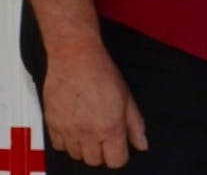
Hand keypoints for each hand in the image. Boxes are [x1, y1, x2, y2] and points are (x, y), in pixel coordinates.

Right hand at [42, 41, 146, 167]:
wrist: (75, 58)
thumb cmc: (102, 73)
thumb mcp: (128, 99)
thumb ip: (135, 125)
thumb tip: (142, 145)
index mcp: (110, 127)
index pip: (116, 161)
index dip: (120, 156)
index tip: (120, 148)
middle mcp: (87, 132)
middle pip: (94, 162)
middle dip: (102, 153)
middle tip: (106, 137)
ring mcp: (68, 130)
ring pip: (76, 155)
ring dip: (84, 148)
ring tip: (90, 130)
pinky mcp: (52, 125)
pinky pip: (58, 146)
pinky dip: (67, 142)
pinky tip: (75, 128)